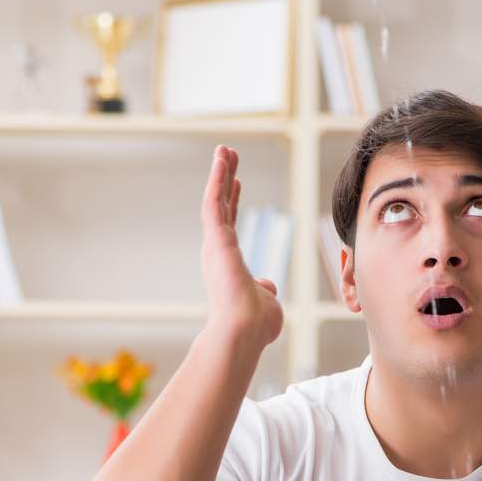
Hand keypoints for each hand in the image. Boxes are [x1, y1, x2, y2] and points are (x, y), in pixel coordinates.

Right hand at [200, 145, 282, 348]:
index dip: (233, 200)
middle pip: (221, 206)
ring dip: (220, 173)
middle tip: (227, 155)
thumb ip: (265, 289)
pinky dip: (217, 179)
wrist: (243, 331)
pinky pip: (214, 203)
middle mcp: (218, 251)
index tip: (237, 180)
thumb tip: (268, 285)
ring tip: (224, 149)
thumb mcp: (266, 301)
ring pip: (215, 200)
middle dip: (225, 178)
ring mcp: (215, 244)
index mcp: (229, 262)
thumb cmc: (255, 325)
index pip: (229, 223)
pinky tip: (222, 159)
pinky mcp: (215, 240)